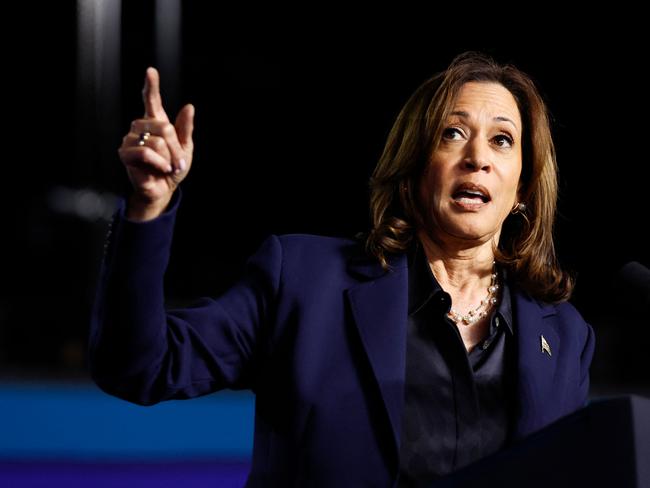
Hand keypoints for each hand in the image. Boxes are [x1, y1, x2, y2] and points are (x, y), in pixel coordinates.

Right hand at [118, 67, 194, 220]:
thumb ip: (185, 129)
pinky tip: (160, 168)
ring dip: (168, 158)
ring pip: (156, 141)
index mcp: (156, 122)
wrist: (164, 188)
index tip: (151, 71)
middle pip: (163, 127)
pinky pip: (145, 152)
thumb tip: (189, 107)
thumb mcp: (186, 148)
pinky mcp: (125, 153)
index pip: (151, 100)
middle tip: (178, 161)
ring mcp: (131, 139)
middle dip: (175, 147)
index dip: (151, 86)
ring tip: (168, 167)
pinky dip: (158, 162)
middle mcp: (141, 127)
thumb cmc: (173, 168)